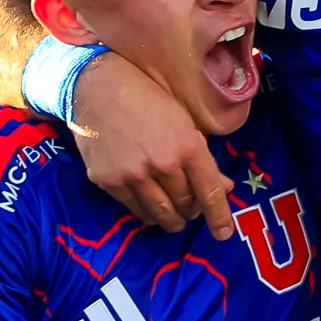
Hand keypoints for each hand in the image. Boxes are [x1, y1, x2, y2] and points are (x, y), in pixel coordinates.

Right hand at [74, 53, 236, 237]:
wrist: (97, 88)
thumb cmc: (147, 98)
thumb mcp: (183, 121)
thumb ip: (202, 157)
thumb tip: (224, 186)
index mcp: (187, 146)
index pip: (209, 191)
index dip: (219, 216)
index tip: (224, 233)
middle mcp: (163, 164)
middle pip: (185, 205)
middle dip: (191, 211)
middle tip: (191, 209)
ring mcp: (133, 175)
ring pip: (160, 213)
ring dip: (171, 220)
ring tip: (173, 218)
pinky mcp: (109, 181)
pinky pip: (134, 209)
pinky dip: (146, 213)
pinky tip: (150, 209)